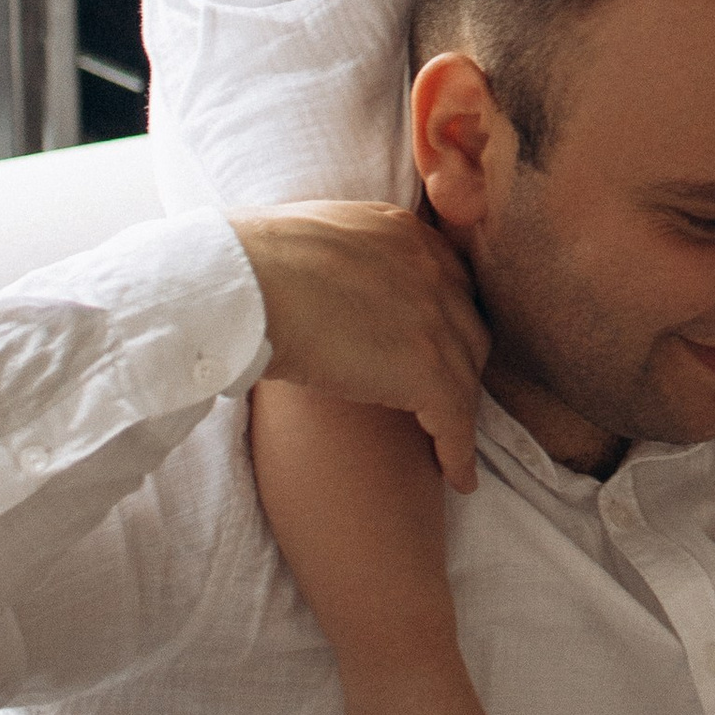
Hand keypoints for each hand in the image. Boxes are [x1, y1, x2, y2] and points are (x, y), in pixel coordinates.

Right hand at [230, 202, 491, 488]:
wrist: (247, 283)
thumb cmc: (251, 265)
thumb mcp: (314, 240)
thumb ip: (338, 258)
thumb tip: (314, 279)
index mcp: (405, 235)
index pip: (447, 284)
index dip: (445, 321)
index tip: (437, 348)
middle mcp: (433, 271)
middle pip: (467, 329)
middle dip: (461, 365)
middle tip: (445, 399)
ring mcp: (436, 320)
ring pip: (466, 378)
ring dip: (461, 414)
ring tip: (454, 445)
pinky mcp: (426, 369)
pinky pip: (456, 421)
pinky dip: (459, 453)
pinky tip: (458, 478)